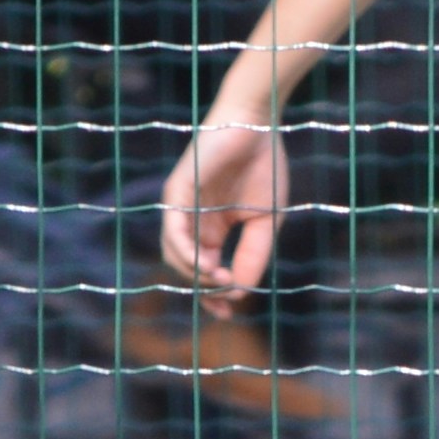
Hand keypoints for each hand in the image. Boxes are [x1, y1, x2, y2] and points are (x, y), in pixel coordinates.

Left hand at [161, 115, 293, 298]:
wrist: (257, 126)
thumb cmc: (264, 167)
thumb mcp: (264, 222)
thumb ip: (254, 257)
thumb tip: (242, 293)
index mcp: (212, 228)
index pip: (205, 270)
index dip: (214, 295)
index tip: (229, 313)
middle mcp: (192, 221)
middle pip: (186, 269)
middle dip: (204, 292)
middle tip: (224, 306)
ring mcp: (181, 208)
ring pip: (176, 256)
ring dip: (196, 276)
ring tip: (222, 281)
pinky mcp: (176, 194)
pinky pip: (174, 233)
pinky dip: (187, 254)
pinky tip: (206, 267)